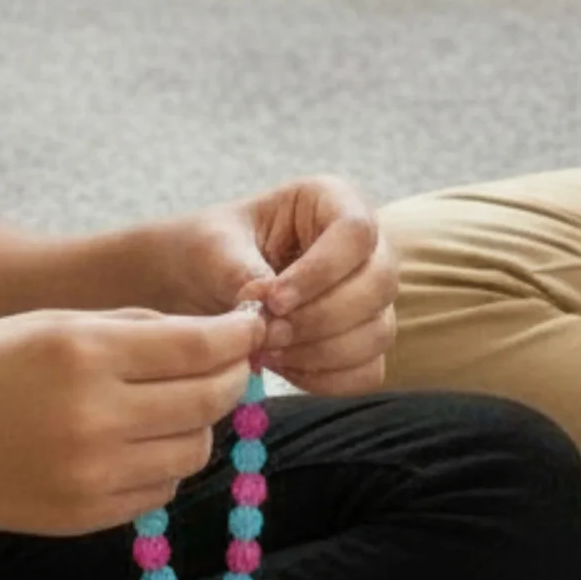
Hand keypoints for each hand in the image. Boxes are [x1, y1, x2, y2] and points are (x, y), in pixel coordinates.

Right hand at [0, 304, 268, 535]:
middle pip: (209, 402)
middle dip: (229, 379)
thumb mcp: (50, 323)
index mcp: (83, 354)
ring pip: (194, 451)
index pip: (198, 346)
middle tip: (228, 364)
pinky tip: (134, 443)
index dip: (236, 336)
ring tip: (169, 405)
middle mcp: (94, 417)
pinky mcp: (86, 518)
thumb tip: (210, 338)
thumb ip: (132, 330)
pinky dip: (163, 464)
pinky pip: (159, 490)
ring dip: (196, 425)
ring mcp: (91, 476)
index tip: (251, 327)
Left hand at [159, 175, 396, 394]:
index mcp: (332, 200)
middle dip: (321, 318)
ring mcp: (372, 296)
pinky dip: (327, 379)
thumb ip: (243, 272)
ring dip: (322, 352)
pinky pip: (368, 371)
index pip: (355, 233)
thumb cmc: (212, 249)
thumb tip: (268, 314)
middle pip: (379, 284)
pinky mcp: (363, 340)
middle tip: (268, 334)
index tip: (273, 300)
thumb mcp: (215, 247)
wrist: (201, 281)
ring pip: (378, 332)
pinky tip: (284, 368)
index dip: (321, 272)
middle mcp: (366, 246)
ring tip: (267, 352)